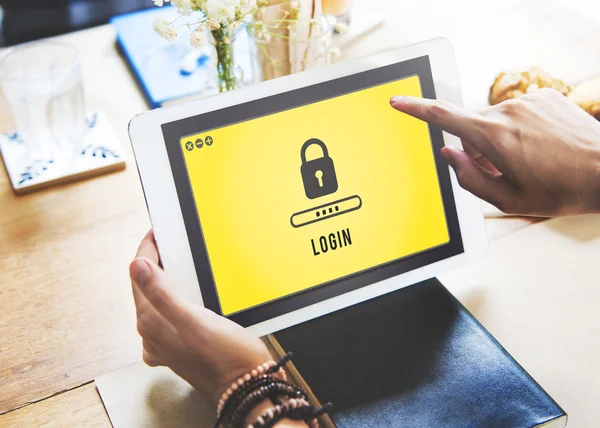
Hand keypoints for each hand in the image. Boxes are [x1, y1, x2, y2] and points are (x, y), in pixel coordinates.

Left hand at [129, 230, 270, 402]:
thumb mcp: (195, 320)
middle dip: (153, 262)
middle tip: (166, 242)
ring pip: (155, 301)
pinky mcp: (178, 346)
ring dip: (163, 279)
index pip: (138, 275)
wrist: (247, 386)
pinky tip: (184, 296)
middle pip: (144, 288)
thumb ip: (162, 293)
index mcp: (152, 322)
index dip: (146, 250)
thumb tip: (137, 266)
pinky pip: (168, 315)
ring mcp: (165, 341)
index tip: (155, 233)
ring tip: (175, 261)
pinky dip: (172, 299)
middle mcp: (153, 333)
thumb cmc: (226, 357)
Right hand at [391, 89, 599, 216]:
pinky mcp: (544, 96)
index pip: (444, 117)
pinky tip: (541, 146)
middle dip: (479, 149)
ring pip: (495, 122)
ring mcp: (528, 101)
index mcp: (495, 138)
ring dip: (501, 140)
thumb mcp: (507, 199)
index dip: (416, 109)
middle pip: (472, 129)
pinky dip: (520, 129)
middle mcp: (508, 112)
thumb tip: (450, 155)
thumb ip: (468, 178)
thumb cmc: (562, 189)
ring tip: (530, 160)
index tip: (398, 101)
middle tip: (504, 170)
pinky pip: (517, 112)